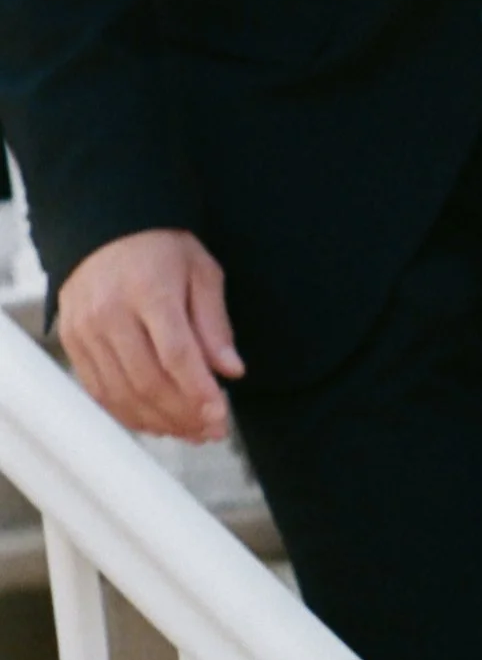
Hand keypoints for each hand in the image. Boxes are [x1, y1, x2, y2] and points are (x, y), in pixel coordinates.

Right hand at [56, 229, 243, 441]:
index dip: (198, 391)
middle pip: (148, 381)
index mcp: (148, 291)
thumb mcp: (201, 271)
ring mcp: (85, 329)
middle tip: (212, 431)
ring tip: (191, 432)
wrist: (103, 227)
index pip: (175, 354)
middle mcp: (109, 313)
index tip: (219, 415)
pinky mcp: (72, 341)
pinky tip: (157, 421)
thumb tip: (231, 371)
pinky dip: (129, 414)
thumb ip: (214, 322)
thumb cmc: (160, 248)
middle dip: (184, 415)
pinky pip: (99, 390)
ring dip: (160, 421)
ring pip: (122, 393)